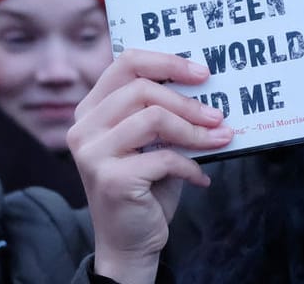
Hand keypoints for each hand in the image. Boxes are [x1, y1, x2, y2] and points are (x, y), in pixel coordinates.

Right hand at [71, 50, 229, 283]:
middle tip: (217, 114)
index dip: (167, 62)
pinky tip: (201, 178)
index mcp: (91, 109)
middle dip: (187, 101)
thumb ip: (163, 110)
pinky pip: (164, 158)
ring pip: (154, 119)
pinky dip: (190, 166)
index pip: (126, 63)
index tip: (202, 73)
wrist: (129, 242)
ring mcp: (92, 153)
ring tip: (219, 139)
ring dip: (194, 130)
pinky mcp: (111, 179)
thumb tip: (206, 86)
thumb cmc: (145, 185)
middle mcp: (84, 127)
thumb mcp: (152, 141)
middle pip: (142, 89)